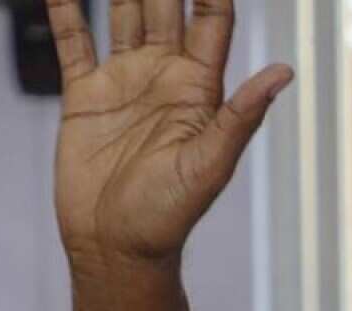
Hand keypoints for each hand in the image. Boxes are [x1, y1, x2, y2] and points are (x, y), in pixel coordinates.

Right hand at [47, 0, 291, 271]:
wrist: (116, 246)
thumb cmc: (170, 215)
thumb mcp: (211, 163)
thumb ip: (242, 114)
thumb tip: (284, 72)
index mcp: (200, 88)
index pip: (211, 21)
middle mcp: (164, 77)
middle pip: (166, 7)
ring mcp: (125, 82)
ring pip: (124, 14)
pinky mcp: (85, 96)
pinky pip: (74, 43)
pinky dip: (67, 11)